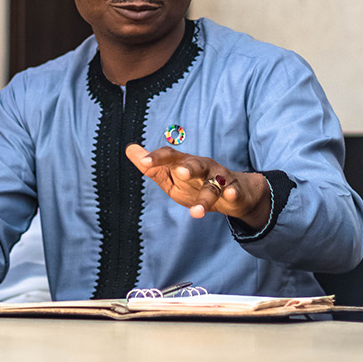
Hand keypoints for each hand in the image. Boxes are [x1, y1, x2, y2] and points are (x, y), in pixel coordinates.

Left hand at [125, 144, 268, 226]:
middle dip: (188, 168)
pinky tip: (229, 195)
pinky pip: (232, 190)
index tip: (143, 162)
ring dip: (206, 197)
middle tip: (180, 173)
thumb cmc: (195, 185)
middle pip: (195, 164)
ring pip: (212, 185)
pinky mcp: (233, 189)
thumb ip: (152, 168)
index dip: (157, 158)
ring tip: (196, 212)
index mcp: (184, 163)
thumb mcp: (171, 178)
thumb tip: (129, 149)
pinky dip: (231, 192)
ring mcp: (218, 177)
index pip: (170, 156)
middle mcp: (202, 166)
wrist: (231, 193)